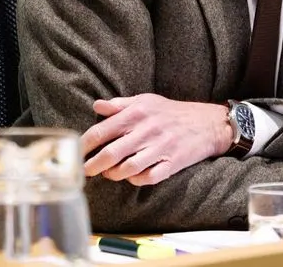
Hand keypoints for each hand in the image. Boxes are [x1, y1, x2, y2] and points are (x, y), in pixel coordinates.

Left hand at [80, 94, 231, 185]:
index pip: (102, 131)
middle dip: (93, 165)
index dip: (85, 145)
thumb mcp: (146, 101)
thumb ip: (120, 105)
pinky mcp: (173, 163)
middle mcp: (147, 130)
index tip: (75, 153)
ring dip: (114, 174)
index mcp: (137, 113)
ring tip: (108, 173)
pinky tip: (131, 177)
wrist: (207, 123)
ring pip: (128, 168)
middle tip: (85, 171)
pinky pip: (148, 178)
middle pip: (112, 153)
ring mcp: (161, 148)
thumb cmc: (171, 112)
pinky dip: (136, 180)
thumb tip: (97, 106)